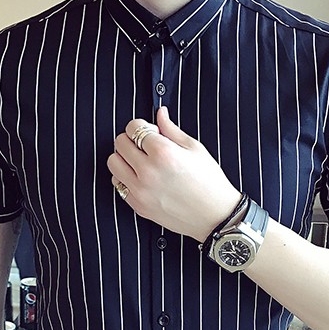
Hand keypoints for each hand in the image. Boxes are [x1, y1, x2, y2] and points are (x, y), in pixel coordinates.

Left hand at [106, 106, 240, 241]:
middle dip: (132, 139)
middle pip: (120, 143)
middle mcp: (147, 172)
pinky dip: (125, 177)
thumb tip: (160, 113)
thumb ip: (171, 129)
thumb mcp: (195, 149)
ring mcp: (140, 190)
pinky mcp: (137, 205)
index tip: (151, 132)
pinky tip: (141, 178)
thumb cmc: (210, 182)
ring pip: (113, 163)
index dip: (142, 126)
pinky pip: (118, 184)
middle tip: (146, 146)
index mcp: (163, 153)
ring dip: (123, 158)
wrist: (214, 216)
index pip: (134, 127)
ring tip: (140, 162)